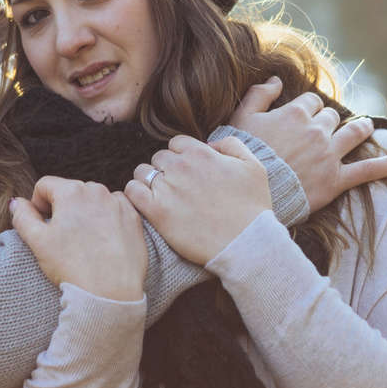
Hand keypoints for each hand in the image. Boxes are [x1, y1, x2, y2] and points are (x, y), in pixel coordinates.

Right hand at [10, 176, 146, 300]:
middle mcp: (96, 190)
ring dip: (85, 213)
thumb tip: (17, 203)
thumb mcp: (37, 242)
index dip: (38, 204)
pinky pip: (115, 209)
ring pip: (93, 200)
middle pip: (70, 191)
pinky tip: (103, 241)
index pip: (44, 185)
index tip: (42, 225)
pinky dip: (108, 219)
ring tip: (84, 242)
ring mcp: (118, 203)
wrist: (110, 292)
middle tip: (63, 237)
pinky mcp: (133, 217)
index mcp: (71, 191)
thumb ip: (22, 216)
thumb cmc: (72, 267)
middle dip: (63, 208)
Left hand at [125, 135, 270, 265]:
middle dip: (166, 169)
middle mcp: (180, 166)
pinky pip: (132, 192)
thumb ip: (231, 145)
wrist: (247, 243)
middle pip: (159, 158)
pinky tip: (145, 202)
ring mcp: (167, 188)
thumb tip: (209, 143)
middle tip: (177, 188)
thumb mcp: (253, 166)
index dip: (181, 157)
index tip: (187, 172)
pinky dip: (134, 194)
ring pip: (142, 172)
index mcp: (200, 152)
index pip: (176, 143)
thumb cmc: (252, 207)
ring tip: (160, 195)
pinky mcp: (157, 211)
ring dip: (148, 180)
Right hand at [229, 77, 386, 210]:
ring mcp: (329, 155)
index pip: (312, 102)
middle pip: (332, 117)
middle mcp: (317, 131)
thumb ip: (259, 94)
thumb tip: (276, 80)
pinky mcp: (336, 180)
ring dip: (362, 129)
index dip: (309, 108)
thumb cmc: (244, 155)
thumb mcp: (242, 118)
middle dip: (330, 121)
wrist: (252, 192)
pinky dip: (386, 166)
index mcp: (295, 114)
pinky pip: (367, 170)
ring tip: (367, 128)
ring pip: (354, 134)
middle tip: (327, 129)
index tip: (305, 115)